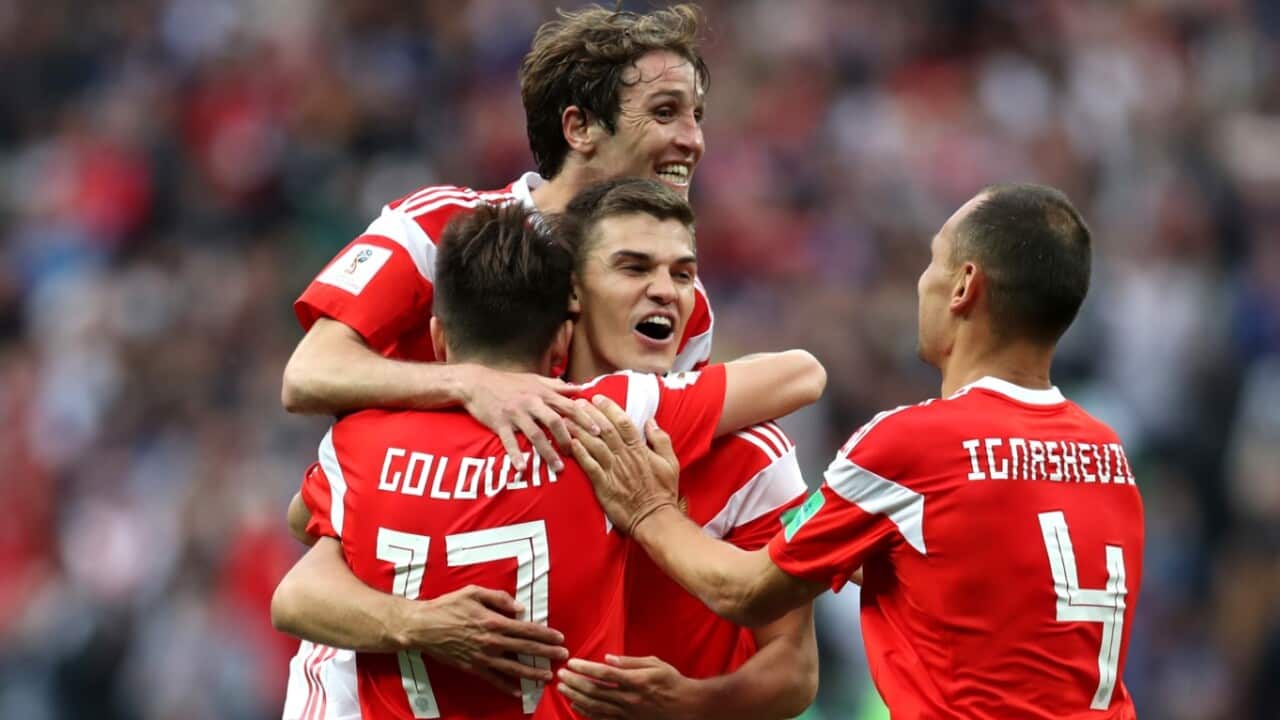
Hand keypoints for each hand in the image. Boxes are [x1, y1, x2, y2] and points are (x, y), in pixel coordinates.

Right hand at [405, 584, 568, 695]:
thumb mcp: (474, 592)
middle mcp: (492, 641)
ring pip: (513, 667)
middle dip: (547, 653)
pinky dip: (507, 685)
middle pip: (525, 649)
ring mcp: (483, 657)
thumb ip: (499, 598)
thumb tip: (520, 608)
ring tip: (547, 676)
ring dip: (532, 672)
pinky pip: (493, 679)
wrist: (423, 626)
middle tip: (563, 656)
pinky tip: (518, 690)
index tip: (560, 638)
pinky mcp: (472, 667)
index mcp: (494, 621)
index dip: (545, 634)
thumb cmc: (448, 606)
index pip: (527, 629)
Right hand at [455, 364, 599, 472]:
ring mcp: (515, 414)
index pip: (568, 406)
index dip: (584, 419)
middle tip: (578, 454)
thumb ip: (557, 386)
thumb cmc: (508, 382)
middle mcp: (531, 403)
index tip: (598, 431)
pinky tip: (522, 468)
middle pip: (555, 422)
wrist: (476, 382)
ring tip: (558, 468)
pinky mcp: (499, 423)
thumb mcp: (534, 379)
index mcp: (542, 393)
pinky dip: (515, 455)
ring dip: (548, 453)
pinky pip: (509, 441)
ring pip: (535, 435)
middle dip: (568, 439)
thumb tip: (579, 388)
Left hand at [556, 655, 698, 719]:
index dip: (585, 668)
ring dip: (576, 697)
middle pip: (594, 691)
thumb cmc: (672, 682)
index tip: (572, 662)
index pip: (604, 674)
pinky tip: (576, 706)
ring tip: (562, 689)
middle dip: (574, 682)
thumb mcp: (655, 664)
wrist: (686, 707)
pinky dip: (586, 712)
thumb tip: (608, 657)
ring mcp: (627, 713)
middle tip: (560, 674)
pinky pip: (602, 718)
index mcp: (636, 681)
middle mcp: (629, 698)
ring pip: (595, 706)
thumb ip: (630, 661)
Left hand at [568, 396, 678, 535]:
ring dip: (579, 430)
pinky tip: (570, 443)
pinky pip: (589, 467)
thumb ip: (661, 440)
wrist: (655, 519)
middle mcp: (625, 457)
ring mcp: (614, 471)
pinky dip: (580, 454)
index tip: (597, 398)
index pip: (623, 423)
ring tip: (566, 419)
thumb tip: (651, 421)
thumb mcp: (671, 462)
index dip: (609, 408)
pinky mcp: (604, 486)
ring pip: (594, 445)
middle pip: (605, 430)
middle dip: (589, 414)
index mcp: (640, 450)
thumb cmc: (663, 491)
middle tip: (576, 402)